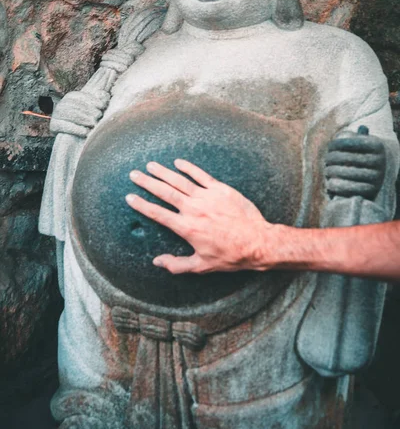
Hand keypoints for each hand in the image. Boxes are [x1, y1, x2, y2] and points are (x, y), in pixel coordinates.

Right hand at [50, 89, 109, 136]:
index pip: (80, 96)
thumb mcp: (90, 108)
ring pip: (69, 114)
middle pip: (75, 105)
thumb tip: (104, 95)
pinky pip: (64, 126)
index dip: (92, 100)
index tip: (102, 106)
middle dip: (88, 110)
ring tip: (93, 123)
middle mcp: (61, 104)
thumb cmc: (84, 119)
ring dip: (83, 119)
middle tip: (98, 116)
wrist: (68, 135)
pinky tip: (86, 132)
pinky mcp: (53, 126)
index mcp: (70, 97)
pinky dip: (76, 129)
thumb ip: (98, 100)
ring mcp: (56, 115)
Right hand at [126, 159, 271, 273]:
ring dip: (164, 172)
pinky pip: (202, 175)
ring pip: (180, 181)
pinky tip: (178, 162)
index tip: (130, 197)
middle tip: (134, 174)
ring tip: (151, 165)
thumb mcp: (201, 266)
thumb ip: (177, 264)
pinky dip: (189, 168)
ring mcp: (207, 197)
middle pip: (165, 192)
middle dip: (148, 183)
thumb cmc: (230, 256)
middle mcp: (194, 209)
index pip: (158, 213)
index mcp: (186, 228)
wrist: (257, 243)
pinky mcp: (221, 190)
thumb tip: (157, 262)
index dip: (142, 205)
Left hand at [325, 130, 385, 199]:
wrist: (378, 175)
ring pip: (346, 172)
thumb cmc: (363, 155)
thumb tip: (341, 136)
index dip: (337, 144)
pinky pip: (349, 187)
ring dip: (332, 171)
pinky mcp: (371, 190)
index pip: (351, 143)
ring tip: (327, 170)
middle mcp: (379, 161)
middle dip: (332, 158)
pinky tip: (330, 182)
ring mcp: (376, 176)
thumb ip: (350, 138)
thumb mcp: (361, 143)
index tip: (330, 147)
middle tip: (326, 160)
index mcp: (376, 146)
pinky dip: (336, 185)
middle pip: (346, 158)